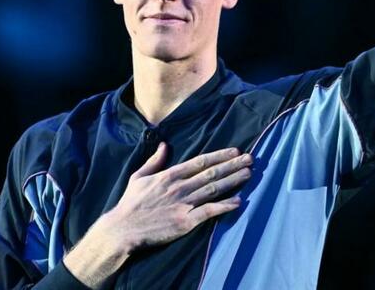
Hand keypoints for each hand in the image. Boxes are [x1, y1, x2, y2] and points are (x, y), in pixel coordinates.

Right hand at [102, 143, 253, 252]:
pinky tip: (238, 201)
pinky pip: (209, 211)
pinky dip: (224, 206)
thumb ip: (154, 161)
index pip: (200, 162)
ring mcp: (183, 204)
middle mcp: (179, 187)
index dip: (219, 155)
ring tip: (249, 174)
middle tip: (250, 159)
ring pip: (213, 189)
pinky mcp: (185, 222)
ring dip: (233, 181)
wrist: (124, 229)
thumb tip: (164, 145)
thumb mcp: (139, 176)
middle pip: (211, 173)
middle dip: (232, 165)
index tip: (234, 151)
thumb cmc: (130, 203)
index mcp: (169, 175)